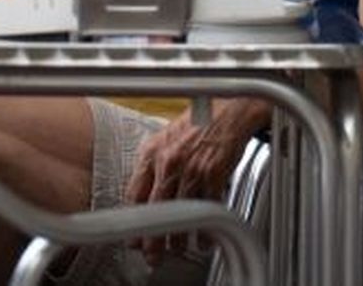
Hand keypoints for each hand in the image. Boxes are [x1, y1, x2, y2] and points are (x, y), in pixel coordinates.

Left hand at [124, 101, 262, 264]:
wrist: (229, 110)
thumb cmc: (199, 122)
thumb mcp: (165, 137)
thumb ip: (152, 163)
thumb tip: (142, 191)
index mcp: (153, 151)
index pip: (134, 193)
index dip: (133, 220)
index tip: (133, 235)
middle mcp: (169, 161)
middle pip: (155, 210)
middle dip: (152, 239)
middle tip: (151, 253)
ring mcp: (192, 168)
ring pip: (181, 213)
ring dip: (178, 238)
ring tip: (176, 249)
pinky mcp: (214, 174)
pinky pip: (207, 209)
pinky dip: (205, 229)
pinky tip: (202, 239)